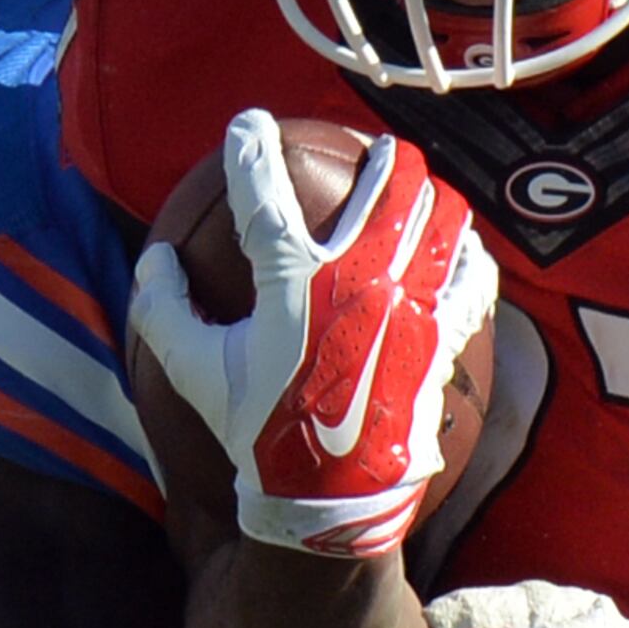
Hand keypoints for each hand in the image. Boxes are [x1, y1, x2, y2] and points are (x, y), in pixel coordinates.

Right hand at [127, 110, 496, 557]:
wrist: (329, 499)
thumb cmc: (259, 433)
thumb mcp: (195, 373)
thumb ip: (164, 310)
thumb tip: (156, 260)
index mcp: (294, 279)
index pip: (264, 187)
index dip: (249, 145)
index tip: (247, 128)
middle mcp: (361, 276)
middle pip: (387, 176)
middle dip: (375, 155)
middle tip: (368, 159)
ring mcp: (412, 301)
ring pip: (440, 210)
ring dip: (426, 193)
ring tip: (414, 194)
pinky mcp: (444, 333)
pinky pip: (473, 272)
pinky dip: (465, 253)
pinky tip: (456, 250)